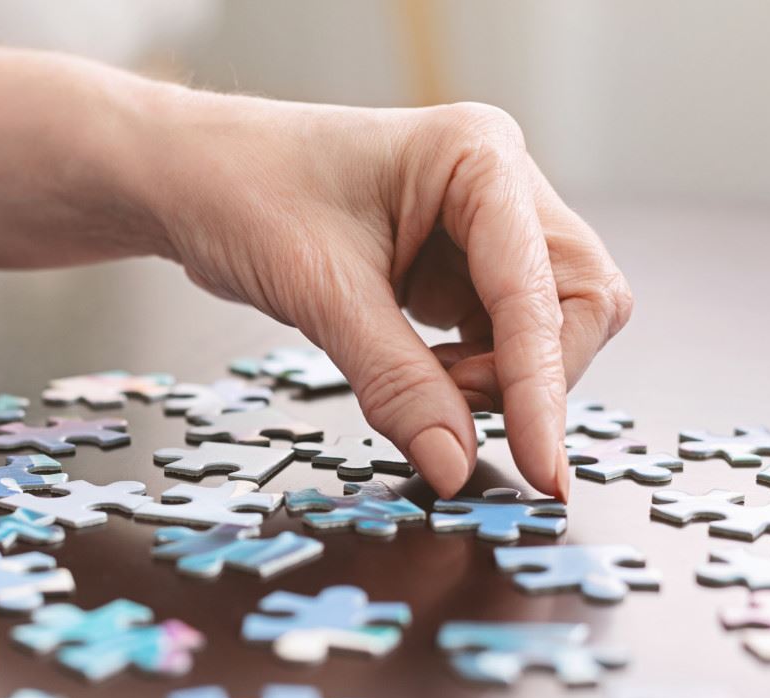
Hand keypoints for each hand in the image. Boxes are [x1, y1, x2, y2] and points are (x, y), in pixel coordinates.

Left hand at [143, 96, 632, 499]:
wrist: (190, 178)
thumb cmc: (242, 192)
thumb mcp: (319, 292)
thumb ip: (395, 382)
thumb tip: (454, 465)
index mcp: (478, 157)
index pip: (539, 290)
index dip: (542, 387)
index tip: (540, 468)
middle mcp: (499, 185)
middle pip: (578, 303)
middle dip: (530, 375)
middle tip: (452, 410)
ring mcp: (485, 228)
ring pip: (549, 327)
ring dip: (501, 380)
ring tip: (419, 385)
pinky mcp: (462, 268)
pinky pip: (504, 339)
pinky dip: (474, 377)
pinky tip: (420, 377)